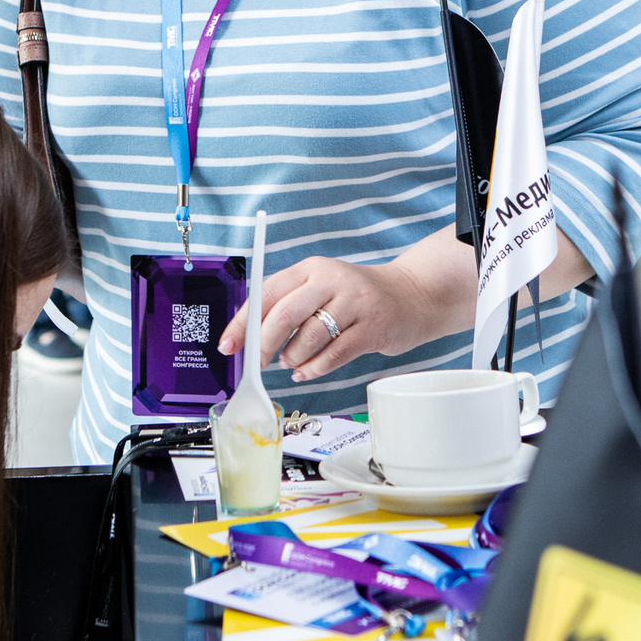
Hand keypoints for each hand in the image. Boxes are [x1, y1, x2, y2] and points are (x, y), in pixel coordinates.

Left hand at [221, 254, 450, 384]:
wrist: (411, 295)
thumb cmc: (355, 296)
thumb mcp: (320, 287)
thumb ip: (287, 304)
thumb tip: (248, 336)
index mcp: (311, 268)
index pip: (266, 292)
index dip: (243, 322)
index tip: (229, 345)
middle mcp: (332, 280)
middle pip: (285, 315)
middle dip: (265, 345)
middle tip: (259, 362)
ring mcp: (355, 303)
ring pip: (309, 338)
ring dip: (292, 358)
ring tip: (291, 363)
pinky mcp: (373, 328)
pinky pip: (334, 355)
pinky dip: (313, 369)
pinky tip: (306, 372)